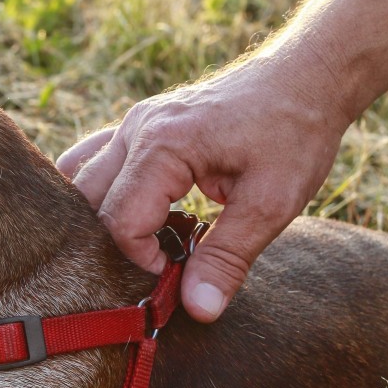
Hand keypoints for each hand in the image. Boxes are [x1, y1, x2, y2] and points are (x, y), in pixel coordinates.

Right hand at [57, 54, 350, 322]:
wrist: (306, 76)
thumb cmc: (295, 132)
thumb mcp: (271, 204)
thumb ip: (227, 258)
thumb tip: (197, 311)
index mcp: (162, 146)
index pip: (119, 223)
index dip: (142, 261)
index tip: (177, 271)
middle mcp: (136, 129)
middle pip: (87, 202)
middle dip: (111, 244)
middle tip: (153, 263)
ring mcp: (132, 122)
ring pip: (81, 179)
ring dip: (98, 218)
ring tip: (137, 243)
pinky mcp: (139, 124)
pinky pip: (93, 159)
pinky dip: (99, 193)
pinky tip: (127, 214)